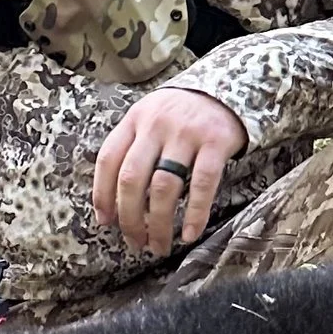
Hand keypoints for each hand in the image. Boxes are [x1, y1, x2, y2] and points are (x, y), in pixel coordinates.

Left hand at [93, 85, 248, 257]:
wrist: (230, 87)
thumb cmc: (183, 114)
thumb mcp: (151, 118)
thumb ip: (132, 148)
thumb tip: (113, 202)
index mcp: (135, 119)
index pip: (108, 160)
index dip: (102, 195)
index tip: (105, 222)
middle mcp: (156, 124)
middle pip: (132, 179)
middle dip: (130, 218)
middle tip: (135, 243)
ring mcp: (186, 133)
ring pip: (163, 187)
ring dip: (158, 223)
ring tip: (159, 246)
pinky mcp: (215, 142)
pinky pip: (201, 185)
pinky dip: (194, 214)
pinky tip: (189, 234)